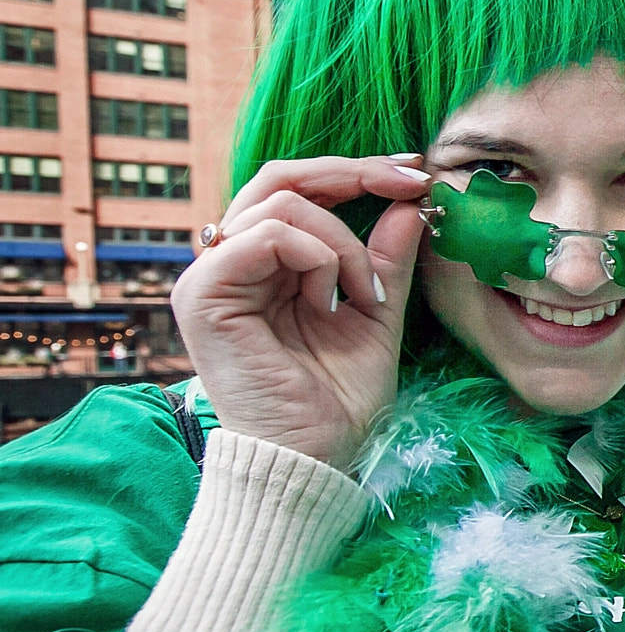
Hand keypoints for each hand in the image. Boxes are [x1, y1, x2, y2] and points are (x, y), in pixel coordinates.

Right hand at [171, 156, 433, 466]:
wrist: (315, 459)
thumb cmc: (339, 401)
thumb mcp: (378, 314)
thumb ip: (387, 258)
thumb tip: (411, 202)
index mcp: (267, 267)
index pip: (299, 191)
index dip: (354, 173)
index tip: (414, 173)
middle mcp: (232, 264)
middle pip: (281, 179)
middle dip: (353, 173)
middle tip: (410, 180)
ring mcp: (211, 277)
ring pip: (281, 203)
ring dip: (344, 242)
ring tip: (366, 295)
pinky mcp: (203, 294)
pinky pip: (264, 235)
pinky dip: (317, 256)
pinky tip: (332, 301)